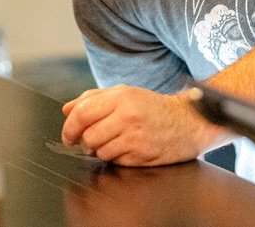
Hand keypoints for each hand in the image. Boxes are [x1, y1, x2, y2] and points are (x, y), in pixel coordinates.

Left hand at [60, 85, 223, 165]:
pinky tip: (126, 148)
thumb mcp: (124, 93)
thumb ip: (93, 99)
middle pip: (88, 136)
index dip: (69, 127)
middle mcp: (127, 116)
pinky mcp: (141, 156)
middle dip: (84, 142)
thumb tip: (66, 109)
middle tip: (89, 140)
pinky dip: (115, 158)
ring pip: (100, 151)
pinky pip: (115, 162)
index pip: (82, 114)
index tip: (68, 135)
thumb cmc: (153, 107)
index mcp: (121, 97)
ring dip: (100, 150)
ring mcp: (135, 138)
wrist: (188, 122)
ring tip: (111, 142)